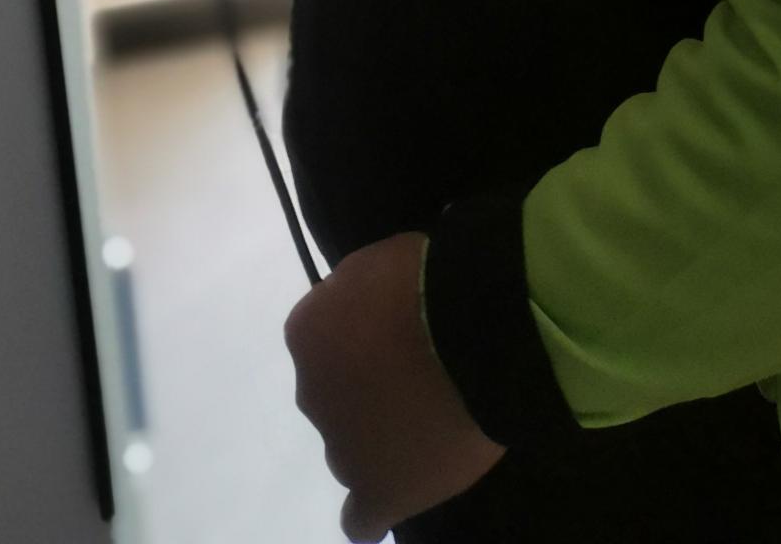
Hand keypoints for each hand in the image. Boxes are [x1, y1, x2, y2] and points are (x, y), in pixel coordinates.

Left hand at [284, 232, 506, 541]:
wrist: (473, 330)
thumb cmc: (430, 279)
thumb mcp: (379, 261)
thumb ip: (361, 295)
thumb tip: (369, 310)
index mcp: (308, 332)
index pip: (326, 338)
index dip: (364, 336)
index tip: (401, 329)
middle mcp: (312, 390)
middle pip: (335, 394)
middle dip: (368, 385)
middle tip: (421, 372)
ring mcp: (342, 447)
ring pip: (349, 448)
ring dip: (377, 436)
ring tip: (430, 422)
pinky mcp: (380, 490)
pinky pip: (361, 518)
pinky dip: (373, 508)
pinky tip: (392, 496)